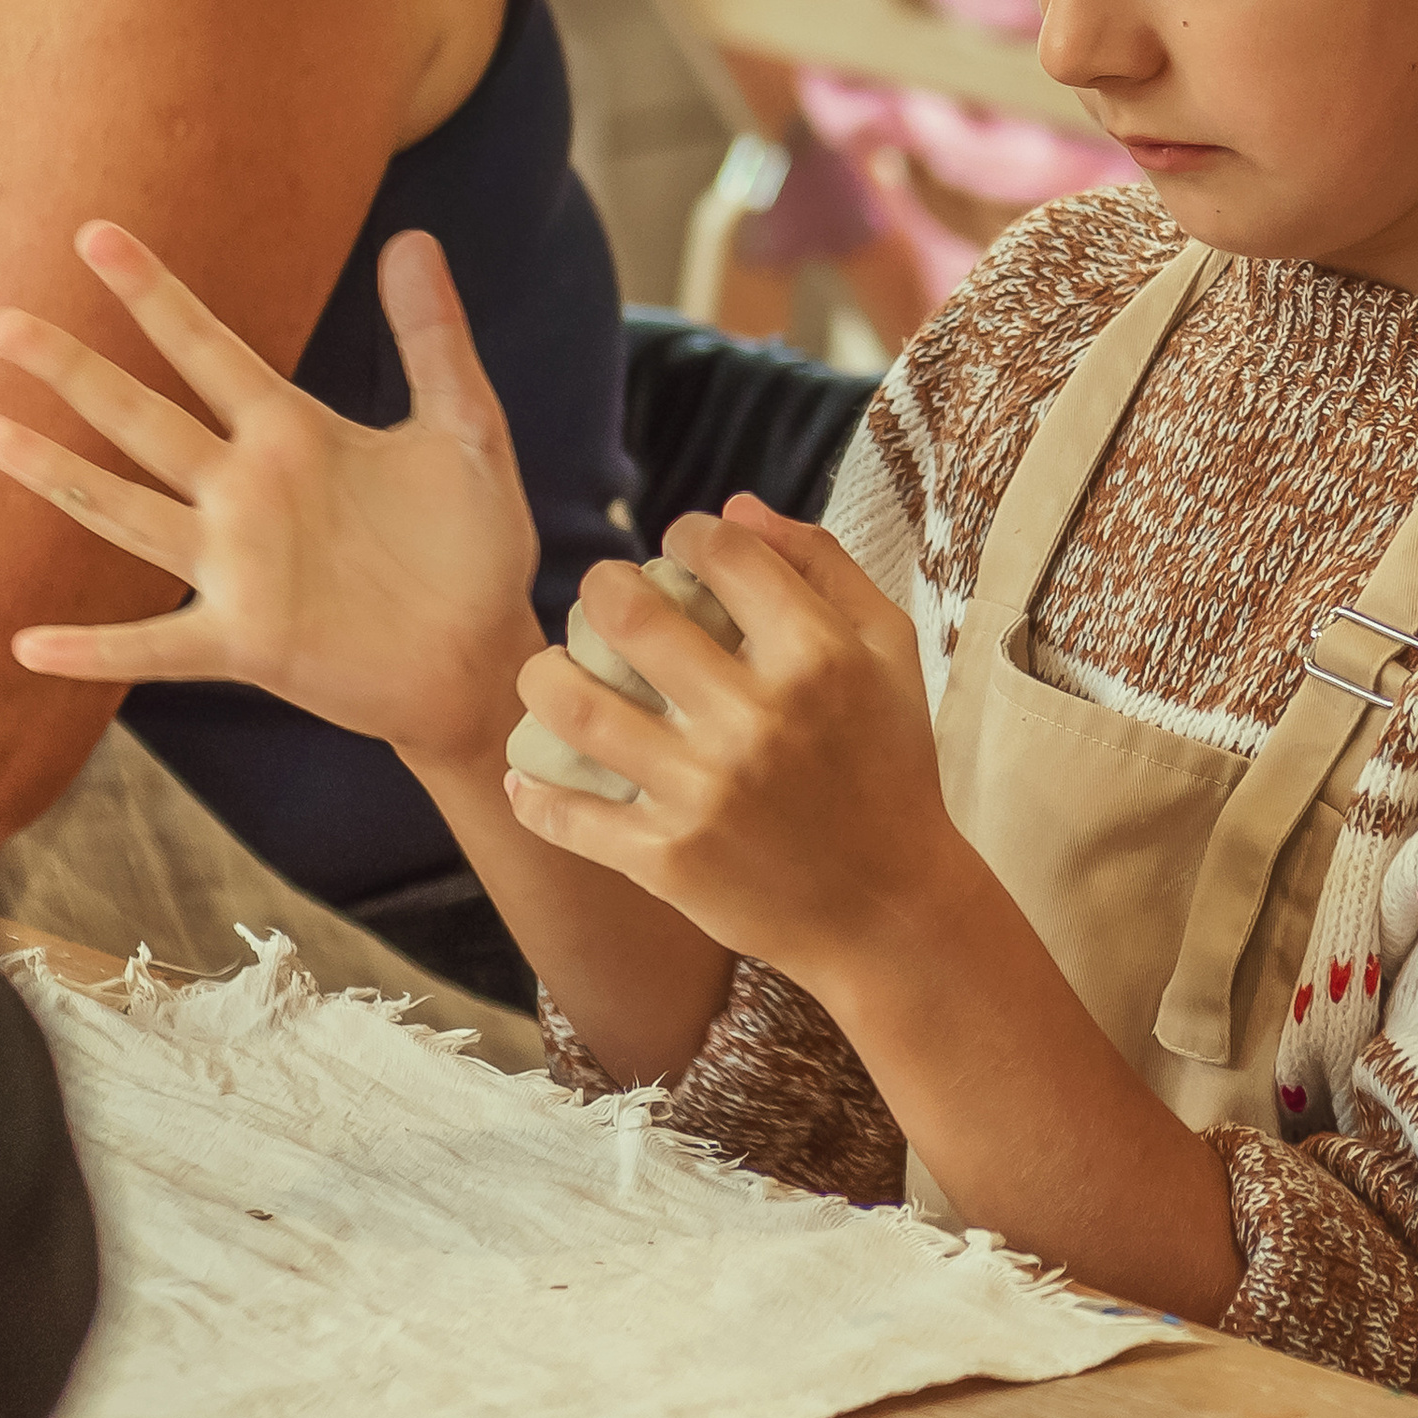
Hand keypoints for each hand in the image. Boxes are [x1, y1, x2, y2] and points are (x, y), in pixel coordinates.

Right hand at [0, 224, 540, 768]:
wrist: (482, 651)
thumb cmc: (472, 543)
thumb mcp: (464, 428)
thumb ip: (435, 338)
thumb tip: (412, 237)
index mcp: (294, 433)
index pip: (208, 349)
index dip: (153, 294)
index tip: (94, 235)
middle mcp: (248, 492)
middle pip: (144, 419)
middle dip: (76, 371)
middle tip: (0, 323)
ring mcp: (238, 567)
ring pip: (128, 513)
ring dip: (60, 479)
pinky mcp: (246, 642)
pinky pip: (156, 645)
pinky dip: (96, 649)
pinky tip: (30, 643)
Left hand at [505, 498, 994, 1003]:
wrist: (890, 909)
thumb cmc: (889, 765)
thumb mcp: (888, 651)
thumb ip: (823, 564)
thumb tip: (735, 507)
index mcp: (817, 657)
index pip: (723, 554)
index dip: (687, 534)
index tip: (677, 548)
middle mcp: (755, 719)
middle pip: (628, 614)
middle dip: (600, 585)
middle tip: (604, 596)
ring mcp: (704, 793)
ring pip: (574, 708)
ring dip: (544, 675)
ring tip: (552, 669)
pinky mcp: (669, 859)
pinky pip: (569, 814)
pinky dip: (534, 790)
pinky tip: (528, 770)